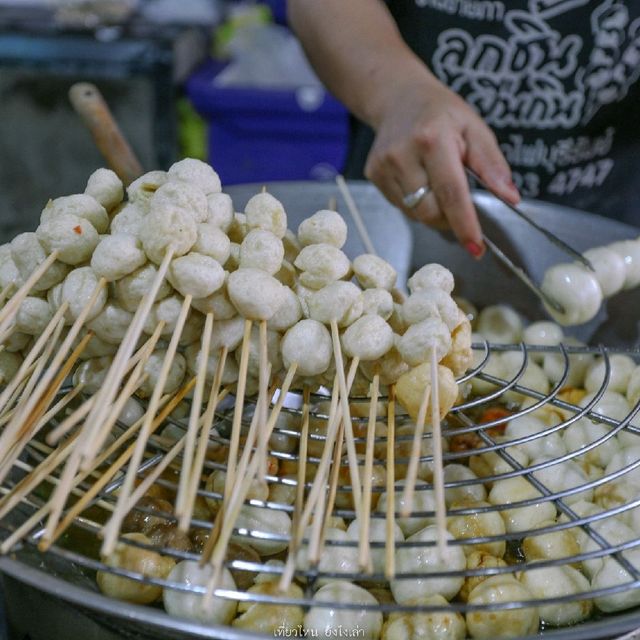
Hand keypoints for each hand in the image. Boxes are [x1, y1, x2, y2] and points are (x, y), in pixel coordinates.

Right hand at [364, 74, 519, 257]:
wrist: (398, 98)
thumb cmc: (442, 114)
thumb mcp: (474, 128)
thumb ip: (492, 165)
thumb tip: (511, 198)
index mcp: (432, 139)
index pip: (451, 193)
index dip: (465, 224)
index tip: (476, 247)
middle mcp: (403, 154)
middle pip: (429, 211)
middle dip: (449, 219)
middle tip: (461, 209)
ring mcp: (384, 166)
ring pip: (414, 213)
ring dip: (432, 211)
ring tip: (437, 185)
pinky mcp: (373, 175)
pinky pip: (400, 206)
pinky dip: (416, 203)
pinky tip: (419, 181)